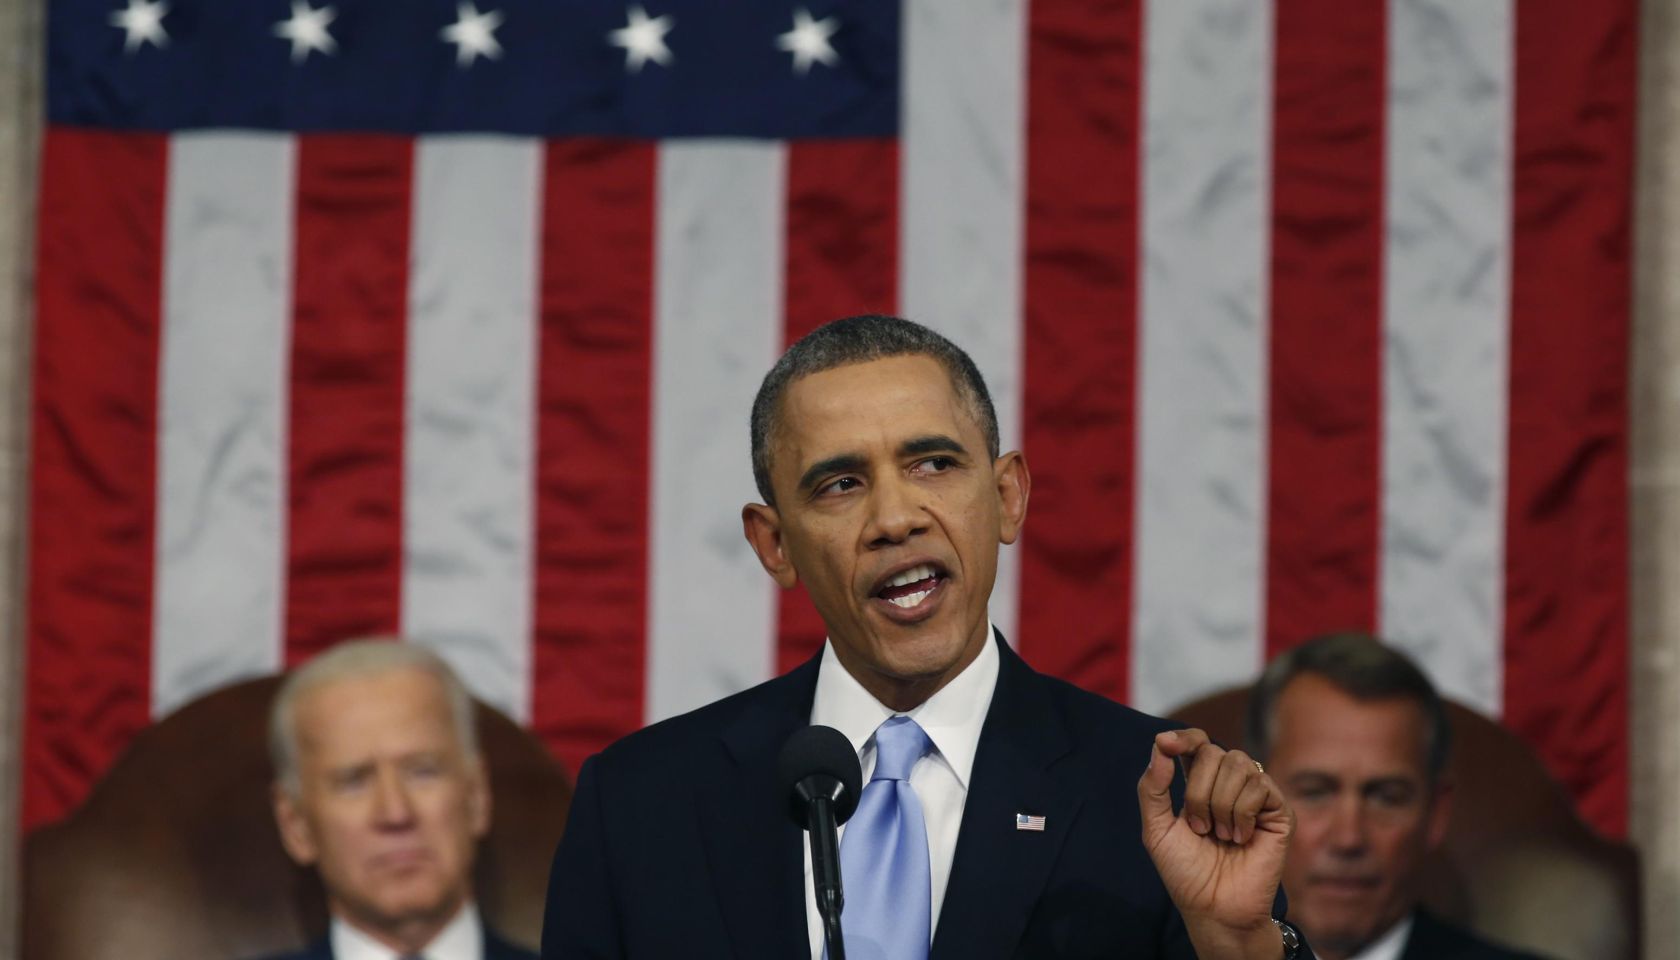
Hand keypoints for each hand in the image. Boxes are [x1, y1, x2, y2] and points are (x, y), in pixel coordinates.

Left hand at [1137, 729, 1292, 958]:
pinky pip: (1260, 785)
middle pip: (1213, 752)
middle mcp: (1229, 784)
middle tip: (1199, 828)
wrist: (1214, 907)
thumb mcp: (1156, 829)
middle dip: (1198, 791)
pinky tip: (1240, 838)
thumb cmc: (1185, 872)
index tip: (1167, 744)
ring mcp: (1256, 796)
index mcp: (1200, 783)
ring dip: (1219, 803)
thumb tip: (1160, 744)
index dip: (1184, 737)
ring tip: (1219, 836)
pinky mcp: (1279, 811)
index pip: (1198, 742)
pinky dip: (1241, 812)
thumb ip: (1152, 787)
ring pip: (1237, 764)